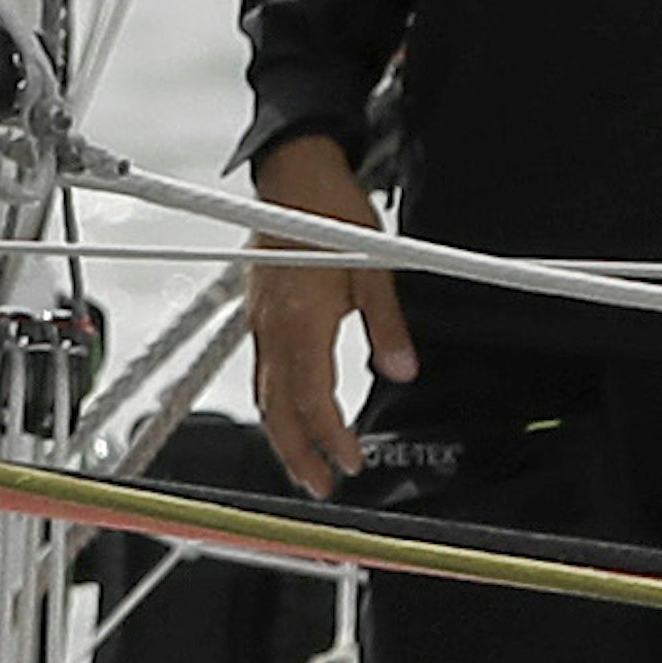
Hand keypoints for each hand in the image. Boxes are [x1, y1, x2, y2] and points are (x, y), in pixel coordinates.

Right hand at [244, 132, 416, 498]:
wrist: (294, 174)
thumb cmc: (332, 212)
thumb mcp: (375, 267)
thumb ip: (388, 325)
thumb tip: (403, 369)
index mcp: (302, 320)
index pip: (313, 399)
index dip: (332, 437)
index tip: (352, 461)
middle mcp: (273, 327)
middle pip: (277, 409)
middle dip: (298, 454)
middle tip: (322, 488)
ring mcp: (261, 320)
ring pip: (264, 394)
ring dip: (284, 435)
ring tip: (306, 463)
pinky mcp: (258, 311)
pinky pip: (262, 370)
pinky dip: (275, 403)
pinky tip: (291, 412)